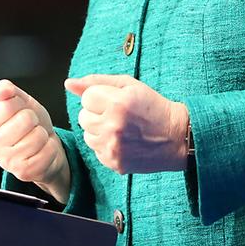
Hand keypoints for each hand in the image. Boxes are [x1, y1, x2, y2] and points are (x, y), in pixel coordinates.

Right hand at [0, 79, 70, 201]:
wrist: (41, 147)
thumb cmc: (26, 123)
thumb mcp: (16, 100)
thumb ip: (6, 90)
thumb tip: (2, 90)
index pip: (7, 105)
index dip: (20, 104)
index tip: (17, 112)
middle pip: (25, 119)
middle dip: (33, 120)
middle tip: (28, 128)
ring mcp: (6, 162)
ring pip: (38, 136)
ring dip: (42, 134)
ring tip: (34, 138)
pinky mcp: (24, 173)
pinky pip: (48, 151)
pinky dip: (51, 147)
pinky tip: (41, 150)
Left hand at [65, 74, 189, 174]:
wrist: (176, 137)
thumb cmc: (152, 106)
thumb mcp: (129, 85)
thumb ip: (96, 82)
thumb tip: (68, 84)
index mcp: (118, 103)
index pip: (86, 97)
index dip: (100, 97)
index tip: (115, 101)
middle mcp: (113, 126)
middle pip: (83, 117)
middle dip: (97, 113)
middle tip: (118, 114)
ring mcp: (113, 147)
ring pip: (87, 135)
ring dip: (99, 130)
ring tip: (120, 128)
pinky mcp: (115, 163)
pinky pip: (95, 150)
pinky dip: (105, 145)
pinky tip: (122, 141)